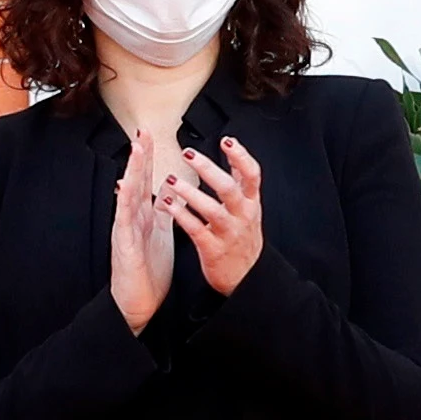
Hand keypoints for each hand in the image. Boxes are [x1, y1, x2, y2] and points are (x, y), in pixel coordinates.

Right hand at [107, 126, 179, 326]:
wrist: (137, 302)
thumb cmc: (148, 271)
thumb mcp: (160, 235)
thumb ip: (162, 212)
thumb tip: (169, 192)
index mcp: (145, 216)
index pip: (146, 180)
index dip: (148, 158)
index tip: (151, 135)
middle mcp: (133, 219)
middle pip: (136, 181)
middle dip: (140, 155)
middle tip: (142, 131)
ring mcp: (126, 230)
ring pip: (129, 195)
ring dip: (132, 171)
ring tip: (136, 150)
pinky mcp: (124, 245)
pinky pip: (124, 221)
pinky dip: (124, 203)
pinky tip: (125, 187)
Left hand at [168, 135, 267, 292]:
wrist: (246, 278)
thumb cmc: (243, 240)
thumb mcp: (250, 210)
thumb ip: (242, 183)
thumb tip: (236, 153)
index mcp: (251, 204)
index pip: (252, 175)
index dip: (241, 156)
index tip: (226, 141)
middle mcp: (242, 216)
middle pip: (228, 188)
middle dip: (207, 169)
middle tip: (188, 154)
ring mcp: (228, 233)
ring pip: (211, 209)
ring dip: (189, 192)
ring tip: (171, 180)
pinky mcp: (213, 249)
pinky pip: (196, 230)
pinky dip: (182, 216)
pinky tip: (168, 205)